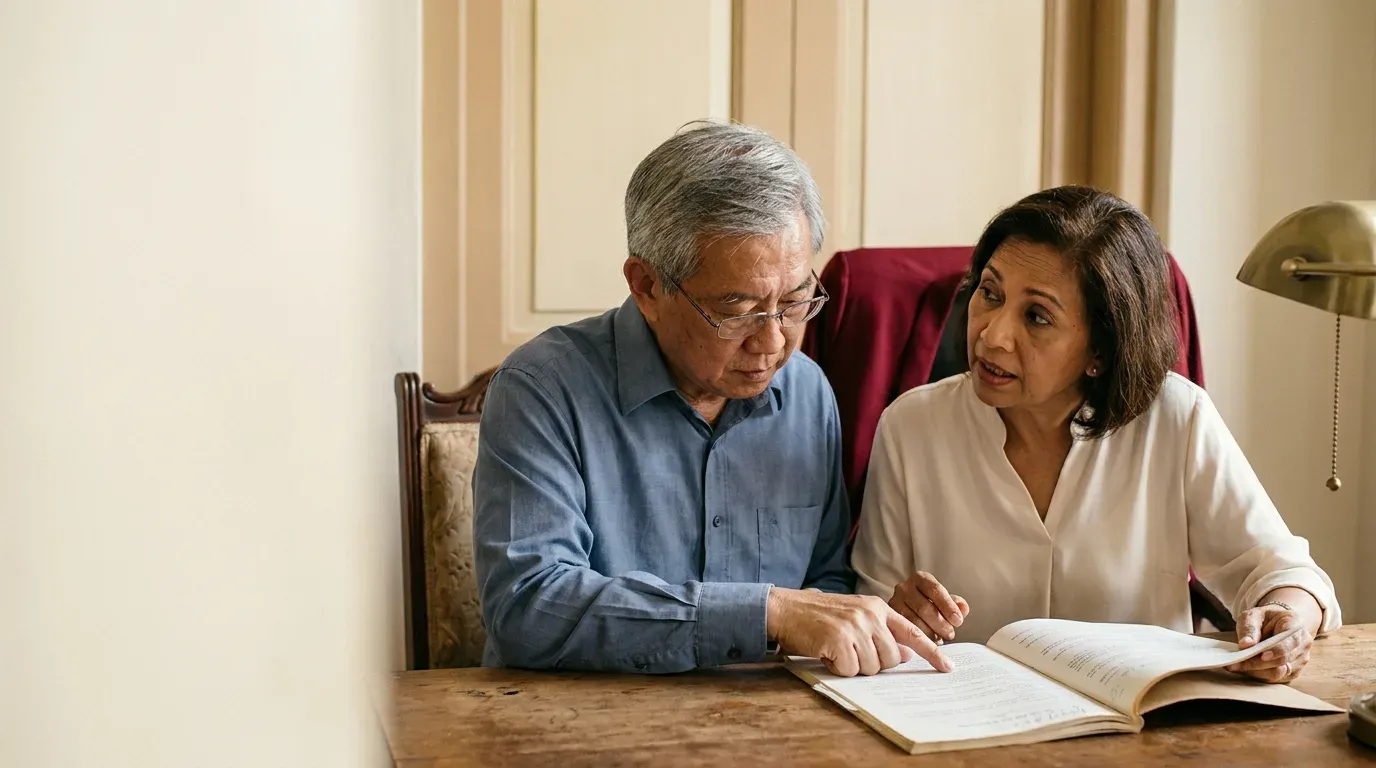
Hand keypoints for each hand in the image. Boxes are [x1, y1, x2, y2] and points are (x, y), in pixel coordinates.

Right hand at [767, 587, 953, 676]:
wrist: (786, 609)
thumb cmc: (819, 617)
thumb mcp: (855, 617)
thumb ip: (881, 633)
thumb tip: (904, 655)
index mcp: (877, 607)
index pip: (913, 632)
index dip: (932, 652)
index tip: (948, 667)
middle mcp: (870, 615)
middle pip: (891, 659)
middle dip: (872, 663)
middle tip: (850, 651)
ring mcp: (855, 626)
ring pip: (872, 667)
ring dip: (853, 666)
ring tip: (836, 649)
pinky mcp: (839, 640)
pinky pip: (850, 670)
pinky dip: (837, 668)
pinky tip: (826, 652)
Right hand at [888, 571, 969, 642]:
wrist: (906, 608)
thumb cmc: (929, 603)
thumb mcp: (942, 600)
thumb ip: (954, 603)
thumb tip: (963, 608)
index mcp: (920, 578)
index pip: (935, 589)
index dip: (948, 606)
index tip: (958, 621)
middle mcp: (904, 587)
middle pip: (924, 607)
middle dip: (940, 623)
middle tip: (950, 634)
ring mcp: (893, 602)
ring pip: (912, 621)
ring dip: (930, 633)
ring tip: (940, 639)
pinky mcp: (889, 618)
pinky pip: (904, 630)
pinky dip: (918, 638)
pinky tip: (928, 643)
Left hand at [1226, 604, 1312, 683]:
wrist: (1277, 624)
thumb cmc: (1264, 618)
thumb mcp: (1253, 615)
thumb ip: (1249, 628)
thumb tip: (1245, 645)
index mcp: (1296, 625)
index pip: (1290, 642)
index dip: (1277, 651)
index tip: (1262, 656)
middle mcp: (1303, 644)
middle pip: (1283, 660)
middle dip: (1259, 663)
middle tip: (1237, 663)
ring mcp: (1300, 659)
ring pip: (1279, 672)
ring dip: (1257, 671)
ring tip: (1237, 665)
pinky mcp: (1293, 671)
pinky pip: (1276, 678)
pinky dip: (1259, 675)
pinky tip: (1246, 668)